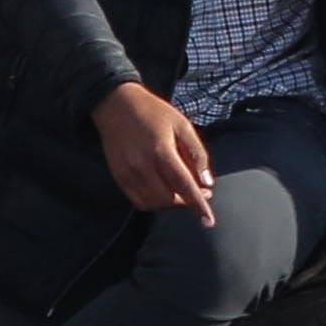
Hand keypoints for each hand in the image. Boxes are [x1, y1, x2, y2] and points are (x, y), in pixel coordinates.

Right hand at [92, 79, 217, 222]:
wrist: (116, 104)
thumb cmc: (153, 112)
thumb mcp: (182, 125)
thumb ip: (197, 153)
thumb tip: (207, 183)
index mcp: (161, 151)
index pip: (184, 186)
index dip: (198, 205)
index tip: (209, 221)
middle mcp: (143, 166)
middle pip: (169, 199)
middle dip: (187, 202)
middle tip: (201, 193)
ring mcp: (128, 173)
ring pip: (154, 204)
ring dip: (171, 204)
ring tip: (183, 193)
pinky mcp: (119, 177)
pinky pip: (139, 201)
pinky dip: (154, 203)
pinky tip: (164, 192)